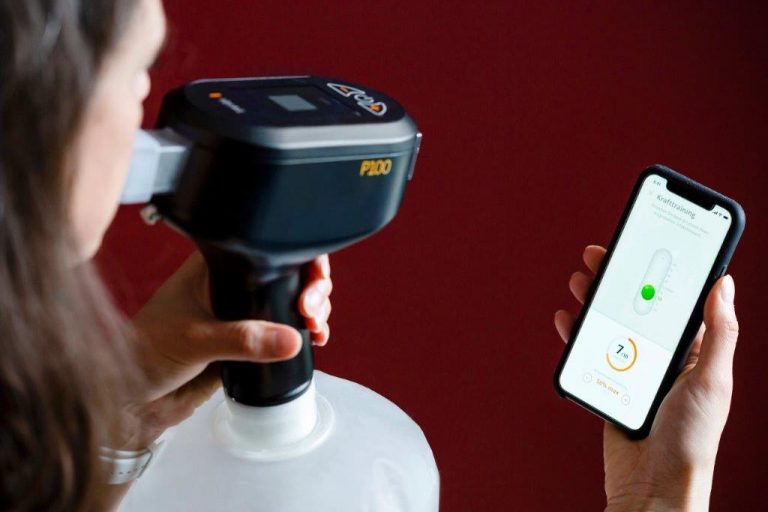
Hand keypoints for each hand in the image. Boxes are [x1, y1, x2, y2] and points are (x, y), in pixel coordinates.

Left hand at [122, 251, 332, 448]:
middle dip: (313, 290)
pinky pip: (284, 335)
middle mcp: (232, 286)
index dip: (299, 262)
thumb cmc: (144, 352)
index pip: (268, 249)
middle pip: (290, 275)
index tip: (308, 287)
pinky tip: (313, 341)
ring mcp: (242, 315)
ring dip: (313, 313)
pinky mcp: (248, 344)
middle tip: (312, 313)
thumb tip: (290, 338)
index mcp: (216, 267)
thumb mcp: (194, 340)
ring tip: (317, 329)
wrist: (130, 397)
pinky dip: (303, 336)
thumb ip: (241, 339)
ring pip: (291, 303)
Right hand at [555, 246, 738, 511]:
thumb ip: (718, 333)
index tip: (643, 243)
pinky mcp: (609, 384)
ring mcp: (633, 369)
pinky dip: (576, 333)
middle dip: (616, 278)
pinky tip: (568, 321)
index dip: (659, 268)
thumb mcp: (712, 381)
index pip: (675, 299)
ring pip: (609, 324)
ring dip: (593, 300)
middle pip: (635, 305)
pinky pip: (590, 351)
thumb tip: (724, 284)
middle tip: (600, 256)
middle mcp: (662, 355)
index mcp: (692, 350)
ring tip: (581, 283)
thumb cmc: (691, 440)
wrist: (654, 485)